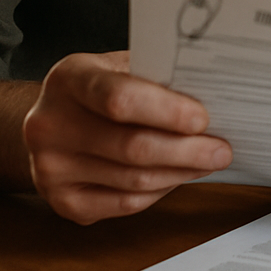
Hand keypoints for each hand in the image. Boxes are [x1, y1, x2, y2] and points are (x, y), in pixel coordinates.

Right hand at [22, 51, 231, 224]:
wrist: (53, 119)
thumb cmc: (100, 88)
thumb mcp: (120, 66)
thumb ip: (155, 76)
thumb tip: (214, 95)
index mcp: (68, 79)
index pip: (119, 99)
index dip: (167, 112)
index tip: (203, 119)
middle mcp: (49, 125)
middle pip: (131, 147)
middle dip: (186, 151)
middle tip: (221, 150)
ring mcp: (50, 168)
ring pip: (133, 180)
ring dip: (180, 172)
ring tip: (208, 161)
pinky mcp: (62, 202)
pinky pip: (125, 204)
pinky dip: (160, 190)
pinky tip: (178, 175)